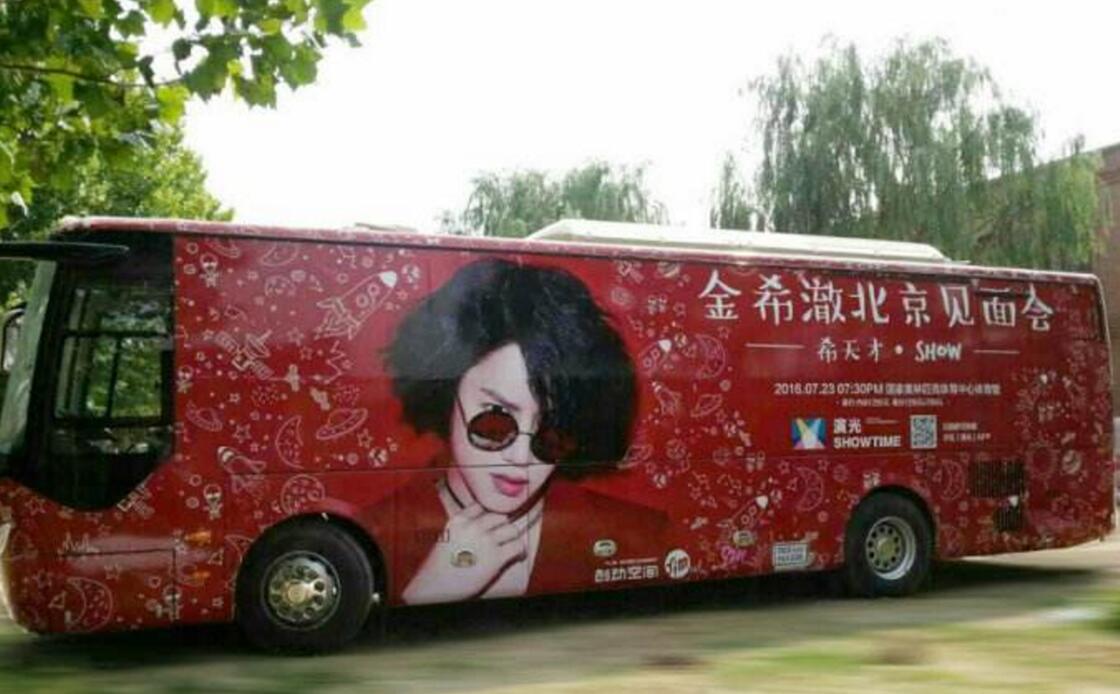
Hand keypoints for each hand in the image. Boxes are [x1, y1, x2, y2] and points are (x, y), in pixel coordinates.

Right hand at [401, 503, 526, 603]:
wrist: (434, 588)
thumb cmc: (439, 567)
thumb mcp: (447, 537)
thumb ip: (464, 528)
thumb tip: (484, 527)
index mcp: (459, 520)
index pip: (483, 506)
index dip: (489, 516)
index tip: (492, 523)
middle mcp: (473, 526)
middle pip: (500, 516)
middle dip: (502, 526)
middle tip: (502, 537)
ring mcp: (486, 541)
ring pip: (511, 529)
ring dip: (512, 537)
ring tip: (511, 545)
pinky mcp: (496, 557)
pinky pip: (517, 546)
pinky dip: (520, 551)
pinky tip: (518, 555)